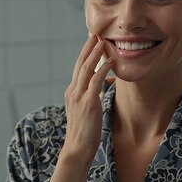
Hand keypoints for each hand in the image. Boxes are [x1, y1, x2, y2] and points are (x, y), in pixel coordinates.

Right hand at [63, 35, 113, 161]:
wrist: (77, 149)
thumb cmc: (85, 132)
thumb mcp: (88, 109)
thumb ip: (95, 94)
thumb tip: (107, 81)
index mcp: (72, 92)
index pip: (78, 67)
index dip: (85, 52)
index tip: (92, 40)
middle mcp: (73, 91)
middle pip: (80, 63)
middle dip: (88, 47)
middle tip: (95, 33)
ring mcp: (79, 97)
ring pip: (86, 69)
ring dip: (95, 53)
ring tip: (102, 41)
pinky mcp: (88, 104)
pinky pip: (96, 81)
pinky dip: (102, 69)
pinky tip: (109, 61)